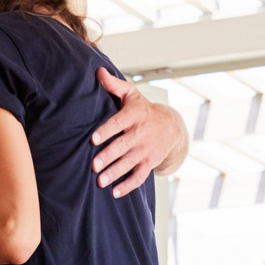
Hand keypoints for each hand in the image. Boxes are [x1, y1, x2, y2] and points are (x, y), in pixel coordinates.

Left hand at [91, 68, 189, 197]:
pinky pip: (139, 177)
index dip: (107, 131)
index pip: (119, 123)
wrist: (170, 127)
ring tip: (100, 182)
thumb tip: (97, 72)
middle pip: (123, 147)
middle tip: (94, 165)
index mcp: (134, 116)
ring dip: (114, 173)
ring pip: (129, 164)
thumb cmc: (143, 109)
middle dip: (109, 156)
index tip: (93, 139)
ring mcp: (145, 151)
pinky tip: (115, 193)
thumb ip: (113, 85)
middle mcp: (140, 134)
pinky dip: (128, 186)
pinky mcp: (149, 164)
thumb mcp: (131, 94)